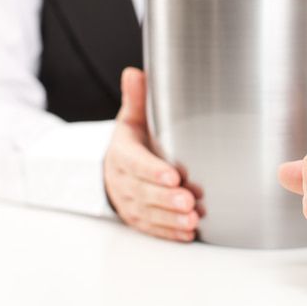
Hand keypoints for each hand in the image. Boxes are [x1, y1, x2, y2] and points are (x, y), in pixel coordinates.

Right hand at [104, 67, 200, 240]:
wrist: (113, 169)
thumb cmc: (132, 142)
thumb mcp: (131, 119)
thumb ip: (136, 99)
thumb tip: (134, 72)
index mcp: (122, 154)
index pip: (135, 163)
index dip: (152, 170)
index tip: (173, 174)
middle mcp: (123, 181)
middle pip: (143, 192)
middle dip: (166, 198)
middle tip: (189, 200)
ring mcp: (130, 203)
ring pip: (149, 213)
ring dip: (171, 218)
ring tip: (193, 218)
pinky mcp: (139, 219)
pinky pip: (153, 228)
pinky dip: (170, 232)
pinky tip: (189, 232)